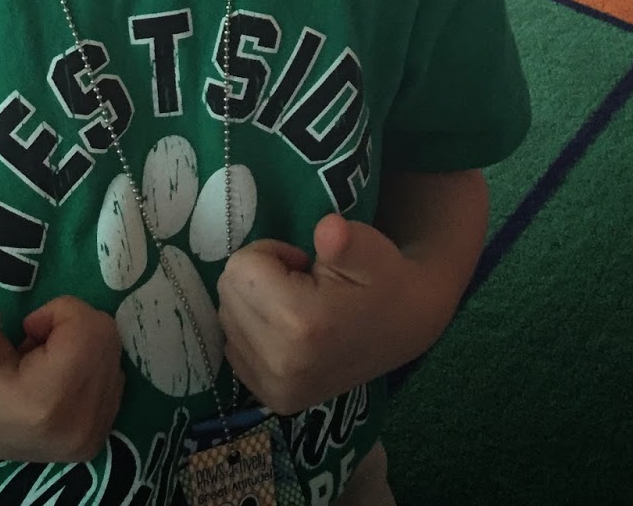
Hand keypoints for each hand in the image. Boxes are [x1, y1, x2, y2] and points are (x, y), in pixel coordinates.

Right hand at [0, 294, 124, 461]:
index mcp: (46, 405)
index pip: (90, 329)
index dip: (58, 312)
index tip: (27, 328)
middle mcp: (78, 430)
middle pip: (106, 340)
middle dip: (70, 326)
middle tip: (31, 345)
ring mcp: (88, 439)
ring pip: (112, 355)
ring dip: (78, 345)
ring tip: (38, 362)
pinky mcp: (93, 440)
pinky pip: (112, 376)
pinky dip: (86, 364)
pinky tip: (53, 377)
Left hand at [217, 215, 424, 414]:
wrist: (405, 328)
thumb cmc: (383, 279)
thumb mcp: (369, 248)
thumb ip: (343, 239)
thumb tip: (328, 231)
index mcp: (302, 325)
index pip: (241, 267)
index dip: (271, 253)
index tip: (302, 263)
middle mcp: (281, 365)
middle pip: (229, 292)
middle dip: (258, 276)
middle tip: (301, 283)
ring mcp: (276, 389)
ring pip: (227, 318)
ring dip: (254, 303)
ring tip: (297, 306)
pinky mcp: (273, 400)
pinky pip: (234, 347)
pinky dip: (253, 330)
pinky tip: (288, 331)